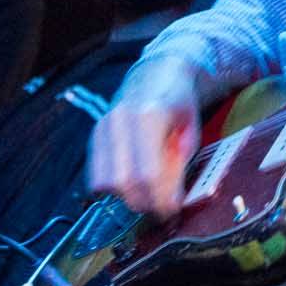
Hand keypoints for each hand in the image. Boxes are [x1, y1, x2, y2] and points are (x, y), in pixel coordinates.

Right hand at [87, 60, 202, 219]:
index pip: (148, 173)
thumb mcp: (191, 130)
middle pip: (123, 181)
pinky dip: (113, 187)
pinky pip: (95, 174)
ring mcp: (103, 127)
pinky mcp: (94, 136)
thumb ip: (180, 161)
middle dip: (144, 202)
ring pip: (105, 182)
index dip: (160, 198)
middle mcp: (120, 121)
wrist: (157, 74)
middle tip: (161, 209)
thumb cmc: (179, 102)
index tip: (172, 210)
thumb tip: (172, 198)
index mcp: (149, 116)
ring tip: (147, 195)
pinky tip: (132, 184)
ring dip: (126, 197)